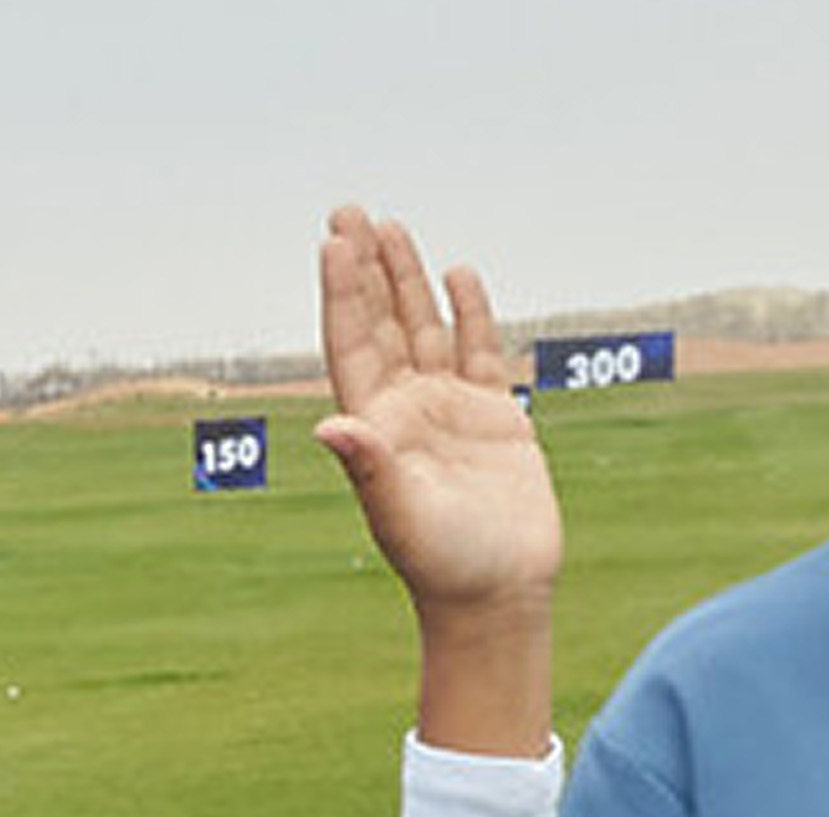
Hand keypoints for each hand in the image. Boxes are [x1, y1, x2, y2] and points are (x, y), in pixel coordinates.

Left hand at [315, 206, 557, 756]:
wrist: (498, 593)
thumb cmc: (441, 563)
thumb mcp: (400, 515)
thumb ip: (370, 468)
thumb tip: (330, 428)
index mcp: (374, 426)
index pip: (353, 345)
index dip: (343, 294)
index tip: (333, 243)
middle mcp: (406, 409)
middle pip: (383, 323)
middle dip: (367, 269)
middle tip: (350, 211)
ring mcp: (449, 409)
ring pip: (426, 328)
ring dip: (410, 280)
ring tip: (395, 227)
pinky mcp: (495, 416)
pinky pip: (479, 352)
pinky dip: (470, 313)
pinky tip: (460, 275)